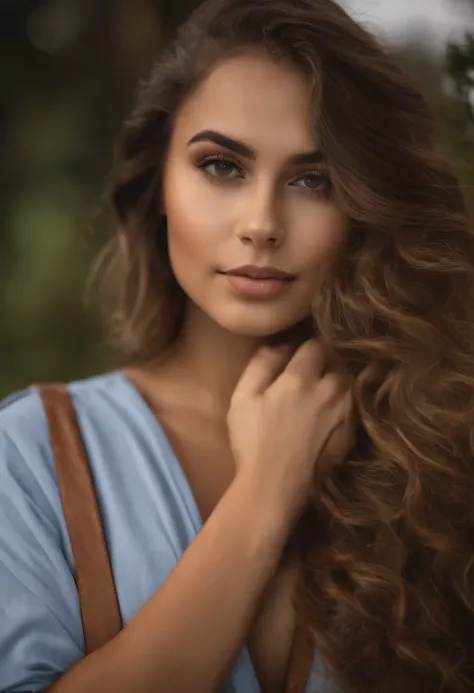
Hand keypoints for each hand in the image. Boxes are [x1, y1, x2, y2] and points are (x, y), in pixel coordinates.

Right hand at [227, 340, 353, 527]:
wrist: (274, 489)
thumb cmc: (252, 442)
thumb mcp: (243, 398)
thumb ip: (261, 365)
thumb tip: (281, 344)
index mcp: (301, 378)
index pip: (316, 345)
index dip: (306, 348)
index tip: (297, 356)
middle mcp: (331, 391)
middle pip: (337, 363)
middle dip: (325, 364)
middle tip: (308, 376)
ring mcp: (346, 414)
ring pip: (348, 385)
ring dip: (337, 384)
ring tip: (319, 396)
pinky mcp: (352, 435)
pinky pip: (353, 408)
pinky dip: (344, 406)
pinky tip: (327, 419)